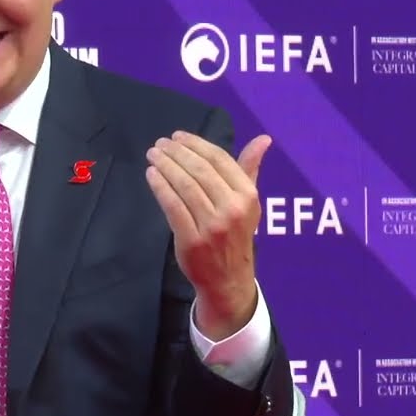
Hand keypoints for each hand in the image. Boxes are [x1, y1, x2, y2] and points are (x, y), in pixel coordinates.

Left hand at [145, 131, 272, 339]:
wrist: (228, 278)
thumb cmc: (236, 234)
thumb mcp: (249, 202)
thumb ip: (250, 168)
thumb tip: (264, 139)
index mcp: (248, 196)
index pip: (219, 160)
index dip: (196, 144)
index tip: (177, 137)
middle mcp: (233, 209)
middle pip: (200, 171)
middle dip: (177, 153)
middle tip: (160, 143)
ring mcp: (212, 226)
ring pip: (185, 186)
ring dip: (166, 166)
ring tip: (153, 155)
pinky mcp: (192, 239)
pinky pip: (173, 206)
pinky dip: (160, 187)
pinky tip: (151, 175)